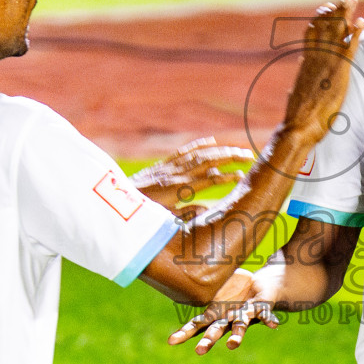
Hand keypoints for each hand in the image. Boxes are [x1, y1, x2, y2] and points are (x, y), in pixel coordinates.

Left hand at [131, 137, 253, 219]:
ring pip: (199, 154)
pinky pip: (185, 151)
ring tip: (238, 150)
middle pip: (208, 161)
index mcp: (178, 190)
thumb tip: (206, 211)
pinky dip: (200, 145)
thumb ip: (183, 215)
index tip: (242, 176)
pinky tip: (212, 142)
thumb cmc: (139, 215)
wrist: (114, 200)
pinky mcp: (163, 165)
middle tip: (249, 156)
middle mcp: (175, 174)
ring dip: (220, 150)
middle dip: (230, 157)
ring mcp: (169, 167)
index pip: (208, 180)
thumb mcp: (162, 220)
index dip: (226, 177)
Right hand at [167, 269, 279, 353]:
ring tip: (232, 345)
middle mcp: (229, 317)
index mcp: (216, 313)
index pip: (197, 325)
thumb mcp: (216, 285)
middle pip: (217, 330)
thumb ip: (203, 284)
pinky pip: (265, 313)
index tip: (171, 341)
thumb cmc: (236, 287)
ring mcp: (245, 314)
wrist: (263, 286)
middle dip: (208, 340)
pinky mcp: (261, 307)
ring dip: (237, 336)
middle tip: (199, 351)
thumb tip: (182, 268)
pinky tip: (274, 325)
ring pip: (240, 326)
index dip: (185, 333)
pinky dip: (269, 319)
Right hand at [280, 0, 363, 140]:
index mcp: (305, 63)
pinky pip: (348, 47)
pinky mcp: (337, 72)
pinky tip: (363, 22)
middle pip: (324, 27)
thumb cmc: (299, 117)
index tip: (328, 9)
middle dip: (335, 10)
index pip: (311, 34)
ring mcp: (326, 63)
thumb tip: (299, 73)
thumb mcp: (298, 93)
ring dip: (345, 13)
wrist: (299, 126)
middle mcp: (314, 58)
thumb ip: (301, 79)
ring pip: (335, 32)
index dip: (321, 19)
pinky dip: (356, 33)